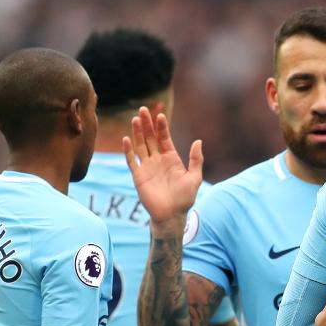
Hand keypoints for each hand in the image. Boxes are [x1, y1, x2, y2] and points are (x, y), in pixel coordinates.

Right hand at [123, 107, 203, 225]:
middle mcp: (158, 160)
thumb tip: (198, 141)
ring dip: (137, 133)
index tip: (160, 116)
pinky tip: (126, 139)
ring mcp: (147, 167)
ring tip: (135, 119)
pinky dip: (128, 150)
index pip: (164, 138)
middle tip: (143, 109)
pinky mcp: (138, 176)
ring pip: (140, 145)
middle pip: (150, 138)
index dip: (162, 127)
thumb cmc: (184, 198)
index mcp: (171, 159)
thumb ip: (196, 160)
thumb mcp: (194, 177)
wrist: (172, 215)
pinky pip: (132, 160)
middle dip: (147, 124)